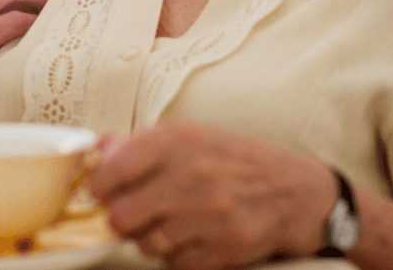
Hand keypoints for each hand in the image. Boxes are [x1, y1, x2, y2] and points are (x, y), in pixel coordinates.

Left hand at [87, 122, 336, 269]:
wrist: (293, 190)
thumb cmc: (234, 159)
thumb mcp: (190, 135)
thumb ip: (141, 141)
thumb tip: (100, 146)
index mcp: (180, 139)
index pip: (114, 168)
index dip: (98, 185)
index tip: (101, 190)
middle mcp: (193, 174)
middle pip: (122, 215)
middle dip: (121, 218)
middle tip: (132, 213)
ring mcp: (210, 214)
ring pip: (146, 243)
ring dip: (150, 238)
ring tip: (168, 222)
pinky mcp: (224, 248)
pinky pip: (175, 264)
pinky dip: (177, 256)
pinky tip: (192, 237)